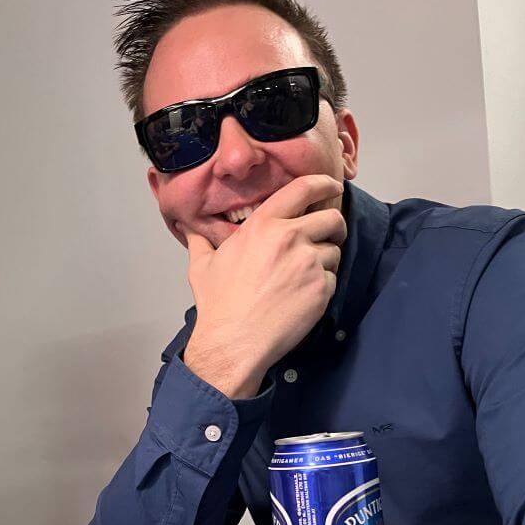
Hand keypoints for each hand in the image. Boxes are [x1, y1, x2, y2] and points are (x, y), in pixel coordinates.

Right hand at [181, 174, 345, 397]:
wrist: (234, 341)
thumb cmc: (219, 305)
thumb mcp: (202, 266)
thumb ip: (200, 241)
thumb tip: (190, 230)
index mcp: (263, 224)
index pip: (304, 188)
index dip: (323, 184)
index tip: (332, 187)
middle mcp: (289, 237)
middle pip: (332, 218)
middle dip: (334, 227)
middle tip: (329, 237)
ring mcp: (308, 263)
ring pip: (334, 251)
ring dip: (325, 261)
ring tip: (303, 277)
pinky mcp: (320, 289)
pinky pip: (333, 279)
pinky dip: (322, 287)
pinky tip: (301, 298)